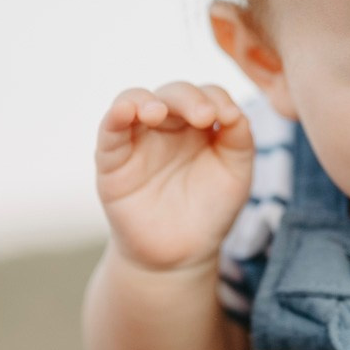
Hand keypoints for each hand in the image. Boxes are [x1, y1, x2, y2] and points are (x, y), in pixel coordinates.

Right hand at [95, 82, 252, 269]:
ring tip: (159, 112)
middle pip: (174, 94)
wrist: (182, 255)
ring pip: (136, 101)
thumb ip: (239, 140)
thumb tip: (236, 111)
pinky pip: (109, 131)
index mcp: (199, 124)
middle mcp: (168, 126)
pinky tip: (127, 110)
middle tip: (206, 116)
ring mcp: (138, 140)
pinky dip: (115, 116)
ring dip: (147, 100)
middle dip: (190, 99)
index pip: (206, 95)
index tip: (230, 117)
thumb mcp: (236, 174)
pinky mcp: (112, 162)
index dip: (218, 98)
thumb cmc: (210, 210)